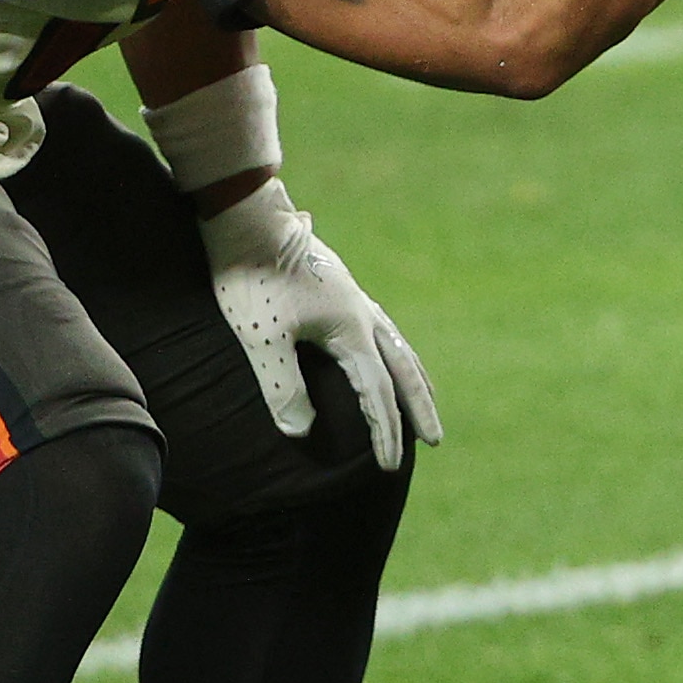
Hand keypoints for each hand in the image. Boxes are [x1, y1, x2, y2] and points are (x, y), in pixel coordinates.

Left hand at [195, 180, 441, 470]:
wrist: (247, 216)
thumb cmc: (250, 276)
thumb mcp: (261, 337)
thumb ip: (283, 386)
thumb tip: (301, 433)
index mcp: (349, 330)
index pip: (375, 392)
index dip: (383, 432)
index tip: (388, 466)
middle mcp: (362, 314)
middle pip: (403, 369)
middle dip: (419, 408)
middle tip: (436, 440)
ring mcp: (353, 298)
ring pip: (397, 345)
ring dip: (413, 376)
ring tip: (425, 396)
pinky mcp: (339, 286)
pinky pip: (380, 327)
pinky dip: (393, 348)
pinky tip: (381, 348)